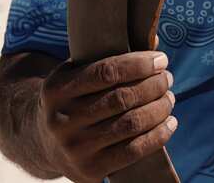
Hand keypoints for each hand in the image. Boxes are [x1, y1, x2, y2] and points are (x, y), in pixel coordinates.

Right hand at [36, 51, 176, 182]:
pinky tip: (170, 122)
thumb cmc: (73, 99)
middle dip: (154, 85)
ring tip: (169, 98)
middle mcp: (61, 120)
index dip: (139, 64)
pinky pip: (133, 150)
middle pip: (122, 98)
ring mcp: (75, 148)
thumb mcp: (76, 74)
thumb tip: (154, 43)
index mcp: (57, 90)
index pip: (106, 72)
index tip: (161, 60)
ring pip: (131, 124)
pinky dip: (158, 135)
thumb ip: (109, 56)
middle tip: (167, 79)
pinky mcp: (89, 170)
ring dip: (160, 108)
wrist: (43, 143)